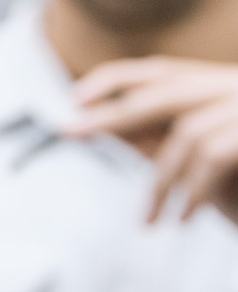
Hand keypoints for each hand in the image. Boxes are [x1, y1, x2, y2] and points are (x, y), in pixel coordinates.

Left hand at [65, 57, 237, 225]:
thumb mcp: (197, 159)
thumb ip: (155, 138)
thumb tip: (97, 123)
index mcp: (221, 85)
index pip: (161, 71)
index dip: (115, 80)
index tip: (76, 99)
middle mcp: (237, 87)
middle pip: (164, 94)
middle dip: (113, 115)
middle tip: (69, 131)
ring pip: (188, 133)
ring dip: (162, 182)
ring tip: (150, 219)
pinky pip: (212, 156)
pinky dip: (193, 191)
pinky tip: (182, 219)